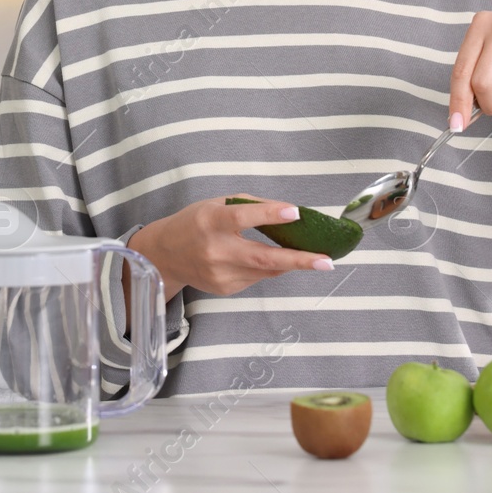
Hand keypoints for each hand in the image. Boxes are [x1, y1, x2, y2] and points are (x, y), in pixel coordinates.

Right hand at [126, 196, 333, 301]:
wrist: (165, 256)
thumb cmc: (194, 223)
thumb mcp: (216, 204)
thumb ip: (250, 206)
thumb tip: (288, 213)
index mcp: (211, 222)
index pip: (243, 217)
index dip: (270, 215)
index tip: (295, 212)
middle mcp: (215, 251)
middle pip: (263, 257)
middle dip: (299, 260)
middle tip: (326, 261)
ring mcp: (220, 274)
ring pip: (265, 269)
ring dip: (288, 261)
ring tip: (308, 254)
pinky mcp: (225, 289)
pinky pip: (257, 277)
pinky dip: (267, 266)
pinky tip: (261, 258)